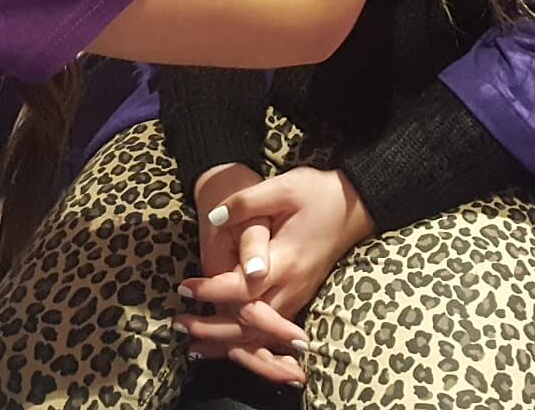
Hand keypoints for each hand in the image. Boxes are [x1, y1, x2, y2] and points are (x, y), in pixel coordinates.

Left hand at [179, 167, 375, 385]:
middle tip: (179, 324)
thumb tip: (215, 219)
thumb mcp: (283, 187)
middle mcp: (293, 285)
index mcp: (286, 259)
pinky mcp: (299, 297)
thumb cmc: (317, 193)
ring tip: (192, 344)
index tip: (185, 286)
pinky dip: (247, 342)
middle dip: (212, 329)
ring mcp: (298, 294)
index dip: (212, 291)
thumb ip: (247, 203)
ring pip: (260, 333)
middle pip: (249, 322)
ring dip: (227, 342)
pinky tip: (225, 347)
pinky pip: (270, 330)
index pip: (243, 287)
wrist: (355, 205)